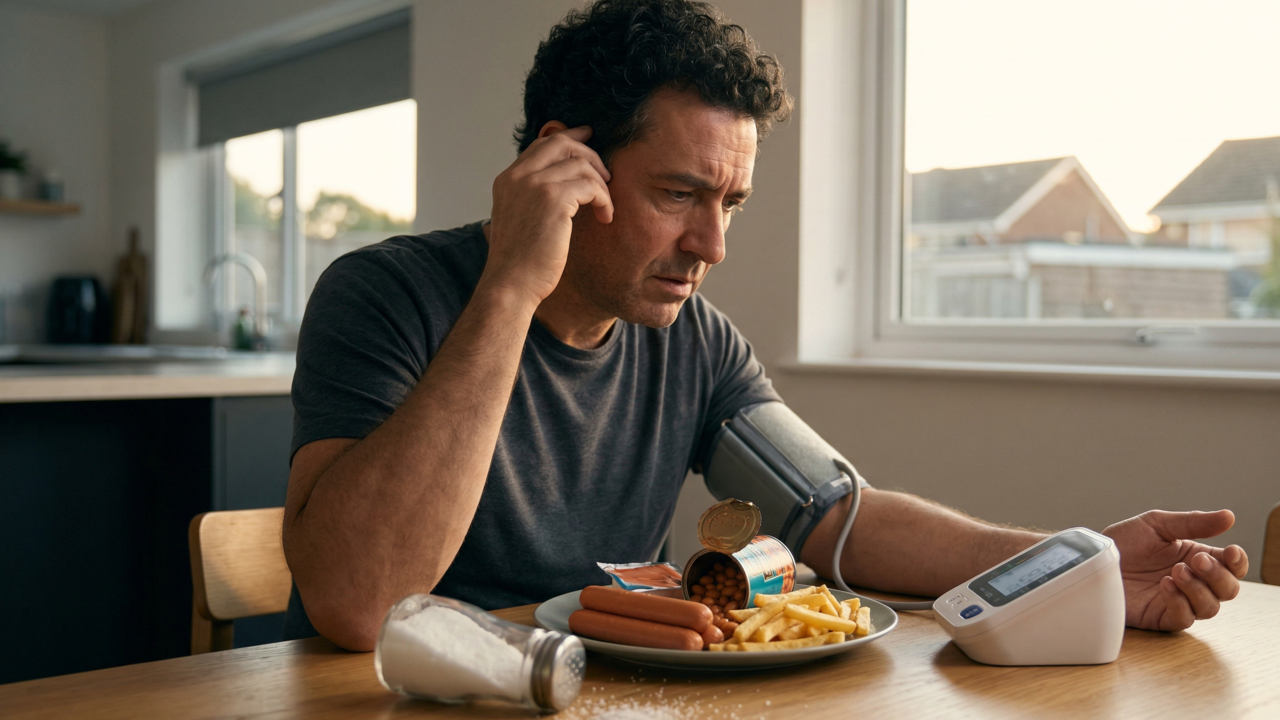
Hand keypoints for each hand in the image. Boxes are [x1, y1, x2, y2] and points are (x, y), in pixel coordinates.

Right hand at [483, 124, 613, 305]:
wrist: (511, 284)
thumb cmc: (520, 262)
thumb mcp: (520, 219)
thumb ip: (534, 197)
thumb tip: (565, 185)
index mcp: (507, 179)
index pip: (541, 144)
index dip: (569, 137)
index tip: (589, 138)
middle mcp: (518, 176)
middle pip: (561, 142)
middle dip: (589, 154)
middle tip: (606, 176)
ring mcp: (534, 185)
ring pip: (581, 163)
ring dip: (601, 183)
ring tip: (605, 207)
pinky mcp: (554, 200)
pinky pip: (591, 185)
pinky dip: (604, 199)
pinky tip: (605, 217)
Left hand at [1103, 510, 1248, 631]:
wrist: (1092, 559)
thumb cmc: (1123, 542)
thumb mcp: (1157, 524)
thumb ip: (1193, 523)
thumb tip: (1229, 517)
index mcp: (1196, 558)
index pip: (1232, 566)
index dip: (1238, 562)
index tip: (1231, 552)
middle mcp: (1192, 582)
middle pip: (1228, 589)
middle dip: (1217, 575)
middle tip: (1195, 560)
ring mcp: (1178, 601)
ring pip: (1210, 607)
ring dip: (1198, 589)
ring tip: (1175, 571)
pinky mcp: (1160, 618)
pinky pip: (1184, 619)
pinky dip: (1179, 602)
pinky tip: (1165, 586)